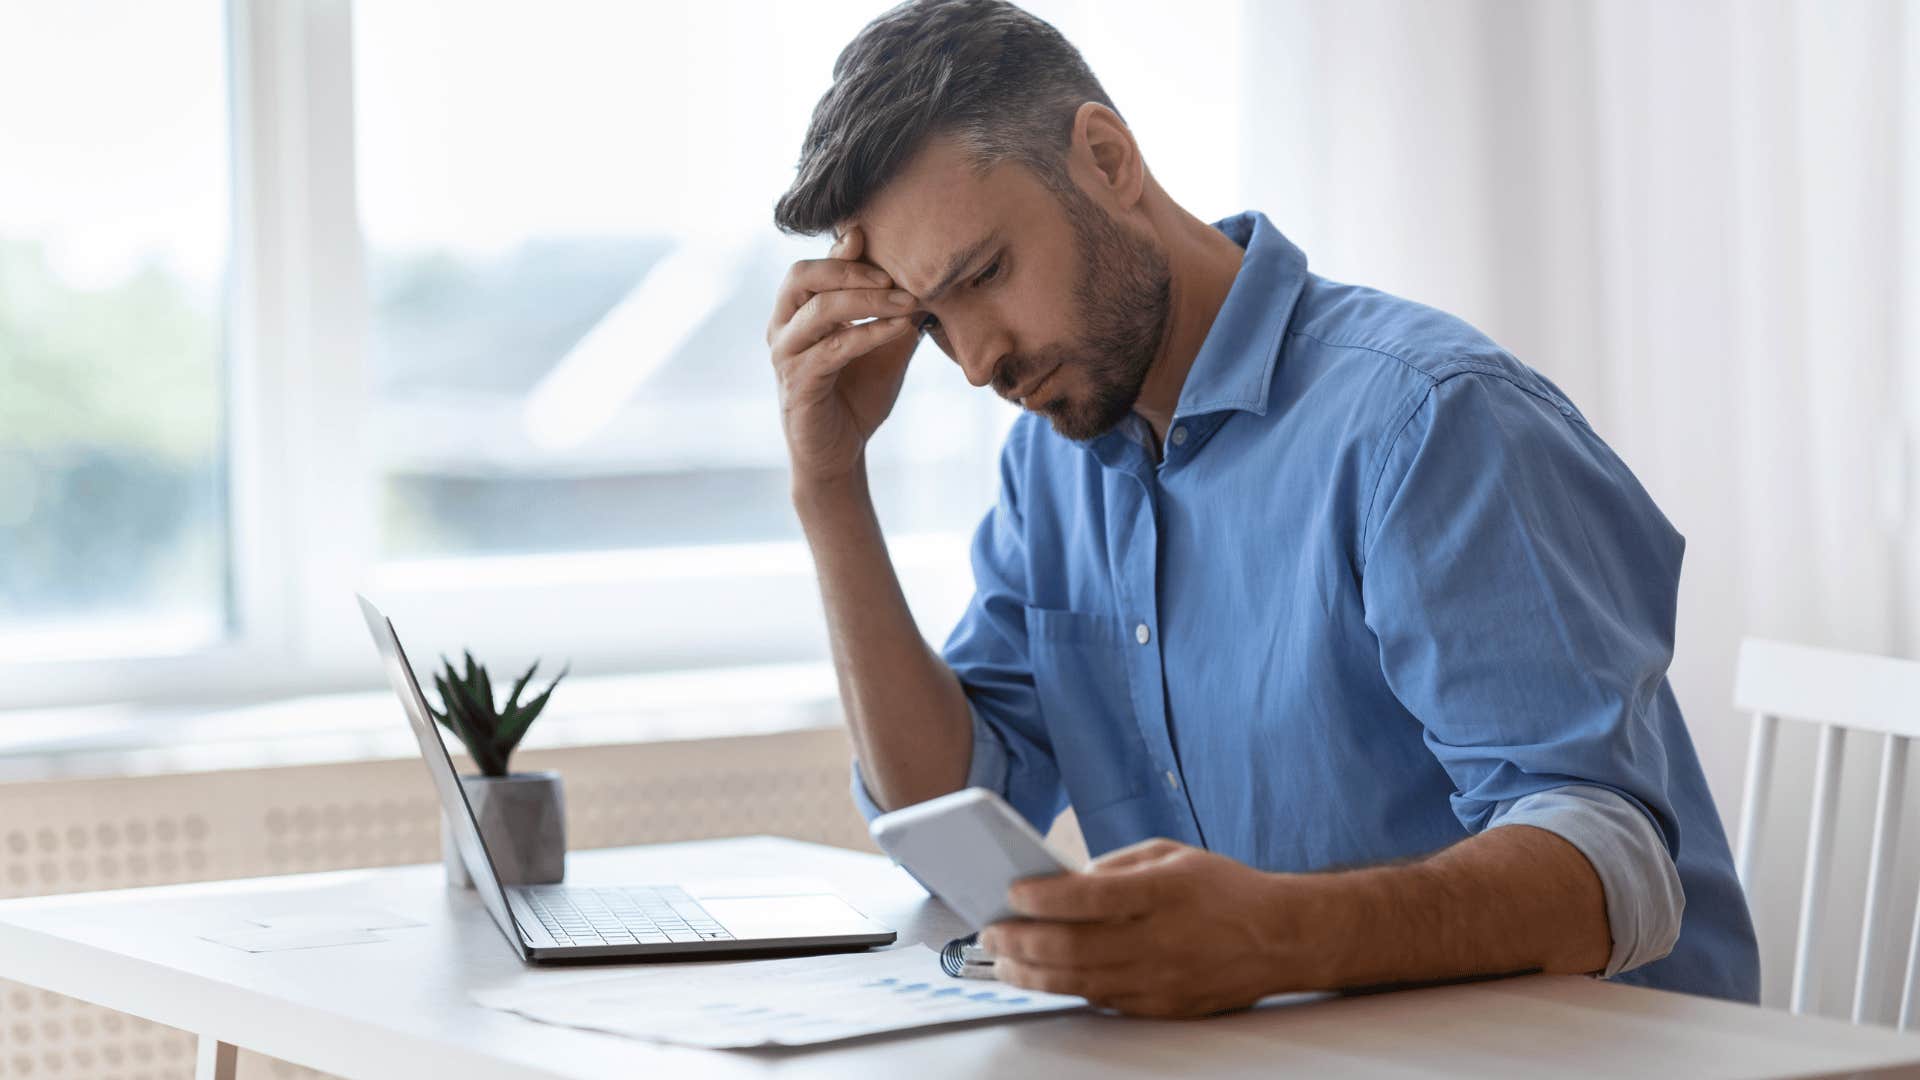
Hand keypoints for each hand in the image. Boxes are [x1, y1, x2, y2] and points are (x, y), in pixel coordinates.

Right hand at [766, 225, 921, 486]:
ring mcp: (786, 356)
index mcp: (797, 312)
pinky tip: (899, 328)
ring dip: (867, 301)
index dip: (843, 250)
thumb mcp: (882, 345)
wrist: (840, 452)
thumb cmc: (857, 395)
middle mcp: (783, 327)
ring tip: (907, 302)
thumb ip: (893, 311)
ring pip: (818, 310)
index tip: (877, 241)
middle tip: (893, 277)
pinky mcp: (798, 384)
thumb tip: (925, 276)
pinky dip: (868, 333)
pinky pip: (833, 349)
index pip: (814, 266)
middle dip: (849, 270)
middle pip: (801, 276)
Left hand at [979, 838, 1319, 1017]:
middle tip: (991, 932)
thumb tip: (1065, 882)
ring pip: (1079, 981)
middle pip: (1073, 946)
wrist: (1281, 938)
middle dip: (1020, 940)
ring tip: (1004, 962)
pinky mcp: (1163, 1006)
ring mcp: (1161, 979)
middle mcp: (1160, 938)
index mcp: (1162, 891)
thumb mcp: (1171, 855)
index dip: (1042, 896)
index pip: (1088, 896)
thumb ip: (1116, 866)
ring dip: (1032, 973)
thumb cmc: (1224, 890)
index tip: (1011, 891)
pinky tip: (1044, 978)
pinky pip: (1102, 1000)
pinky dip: (1067, 988)